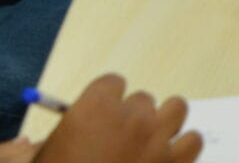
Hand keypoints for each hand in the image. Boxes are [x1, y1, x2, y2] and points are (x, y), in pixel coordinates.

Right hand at [0, 74, 203, 162]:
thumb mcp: (45, 156)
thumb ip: (59, 139)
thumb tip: (67, 135)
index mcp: (95, 107)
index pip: (113, 84)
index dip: (106, 104)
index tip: (101, 121)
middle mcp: (131, 116)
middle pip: (143, 100)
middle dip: (132, 119)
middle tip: (120, 142)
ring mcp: (158, 138)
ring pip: (176, 108)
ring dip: (164, 123)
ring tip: (151, 143)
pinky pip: (193, 140)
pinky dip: (183, 148)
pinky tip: (167, 160)